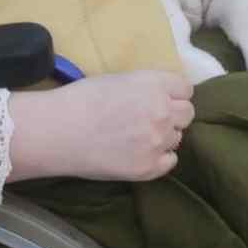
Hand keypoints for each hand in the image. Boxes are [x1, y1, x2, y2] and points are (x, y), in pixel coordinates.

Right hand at [7, 71, 193, 182]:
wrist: (60, 131)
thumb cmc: (83, 98)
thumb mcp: (120, 79)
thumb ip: (146, 86)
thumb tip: (160, 95)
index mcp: (155, 84)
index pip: (186, 89)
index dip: (174, 93)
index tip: (163, 98)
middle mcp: (163, 112)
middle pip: (187, 113)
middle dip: (173, 114)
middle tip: (152, 118)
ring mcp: (158, 141)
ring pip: (178, 137)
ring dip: (164, 136)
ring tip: (139, 137)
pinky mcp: (149, 168)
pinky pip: (170, 161)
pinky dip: (159, 158)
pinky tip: (140, 153)